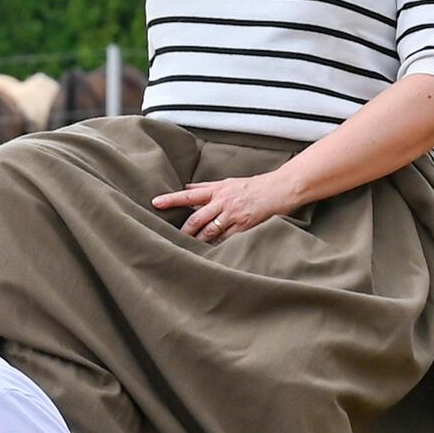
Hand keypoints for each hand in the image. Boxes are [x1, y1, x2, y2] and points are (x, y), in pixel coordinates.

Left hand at [153, 173, 300, 242]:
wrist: (278, 190)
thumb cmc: (252, 186)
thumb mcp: (227, 182)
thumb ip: (206, 187)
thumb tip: (186, 188)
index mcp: (217, 191)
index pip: (188, 195)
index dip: (171, 199)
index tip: (155, 203)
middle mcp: (222, 202)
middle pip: (196, 218)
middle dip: (183, 230)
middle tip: (171, 238)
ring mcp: (233, 216)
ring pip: (209, 231)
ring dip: (197, 240)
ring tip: (187, 247)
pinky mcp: (243, 227)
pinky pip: (225, 239)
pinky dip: (216, 245)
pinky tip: (208, 251)